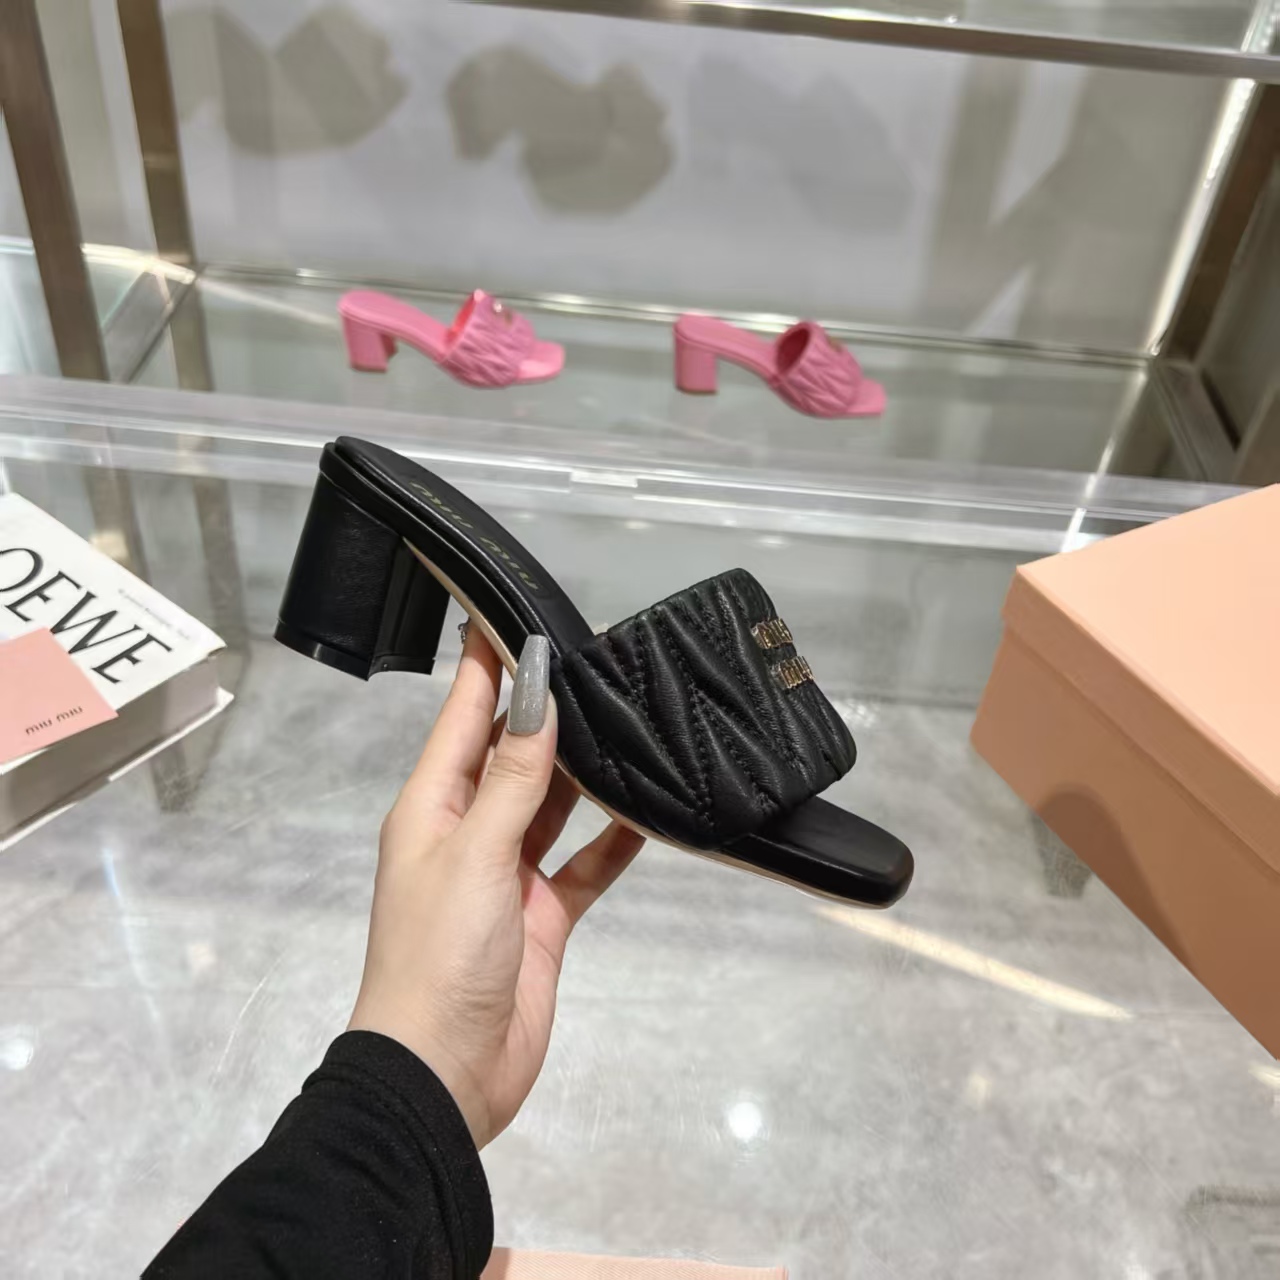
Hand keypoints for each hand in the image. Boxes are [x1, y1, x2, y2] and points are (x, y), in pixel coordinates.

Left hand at [348, 627, 642, 1147]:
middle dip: (547, 714)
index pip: (463, 718)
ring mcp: (507, 876)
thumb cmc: (440, 955)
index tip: (513, 611)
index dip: (487, 666)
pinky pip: (583, 865)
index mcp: (432, 808)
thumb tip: (533, 689)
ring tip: (629, 722)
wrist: (445, 1075)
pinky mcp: (543, 917)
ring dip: (585, 775)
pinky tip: (649, 814)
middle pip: (511, 757)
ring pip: (552, 806)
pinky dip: (612, 842)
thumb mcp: (476, 855)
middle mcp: (468, 833)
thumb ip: (512, 775)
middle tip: (598, 661)